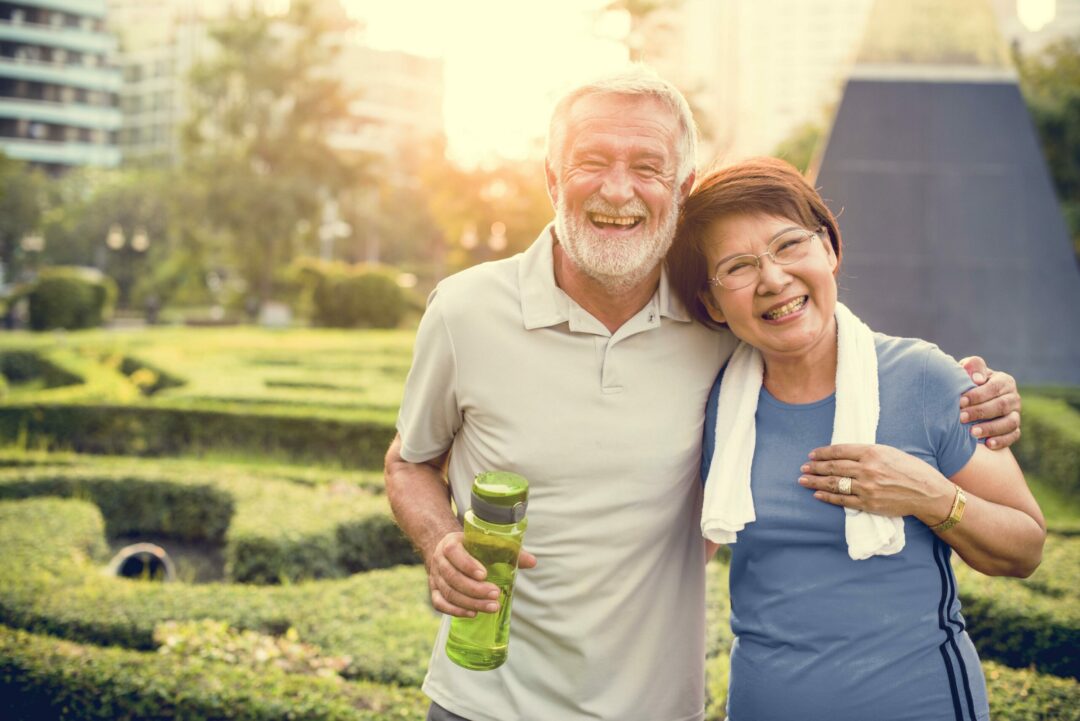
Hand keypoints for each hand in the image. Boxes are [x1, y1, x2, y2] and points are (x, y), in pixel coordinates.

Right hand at [425, 532, 536, 617]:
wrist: (447, 550)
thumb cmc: (472, 547)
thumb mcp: (486, 543)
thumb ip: (509, 551)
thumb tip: (532, 562)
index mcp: (451, 544)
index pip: (455, 553)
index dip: (468, 565)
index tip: (485, 574)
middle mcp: (439, 560)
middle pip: (453, 578)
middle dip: (475, 589)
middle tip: (495, 595)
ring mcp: (435, 577)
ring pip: (448, 593)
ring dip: (470, 602)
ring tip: (491, 607)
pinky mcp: (434, 591)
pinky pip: (440, 604)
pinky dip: (455, 611)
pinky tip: (472, 614)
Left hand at [798, 444, 954, 523]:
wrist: (928, 493)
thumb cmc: (910, 469)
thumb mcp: (889, 452)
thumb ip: (867, 453)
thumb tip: (844, 454)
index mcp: (872, 453)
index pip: (839, 451)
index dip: (823, 453)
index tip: (812, 454)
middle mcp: (868, 469)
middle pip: (833, 467)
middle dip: (815, 467)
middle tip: (803, 467)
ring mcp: (867, 488)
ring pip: (834, 484)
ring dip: (816, 481)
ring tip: (803, 480)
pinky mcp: (869, 504)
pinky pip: (843, 500)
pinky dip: (828, 497)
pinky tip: (817, 494)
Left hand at [958, 356, 1020, 449]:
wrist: (970, 400)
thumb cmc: (968, 382)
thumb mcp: (968, 370)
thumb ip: (973, 366)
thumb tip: (977, 378)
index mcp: (1004, 381)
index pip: (994, 388)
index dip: (977, 395)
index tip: (960, 401)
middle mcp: (1013, 398)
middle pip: (1002, 406)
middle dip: (980, 412)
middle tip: (961, 418)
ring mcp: (1016, 414)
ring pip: (1010, 422)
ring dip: (991, 428)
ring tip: (972, 433)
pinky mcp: (1014, 429)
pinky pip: (1013, 436)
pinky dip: (1002, 441)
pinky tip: (988, 444)